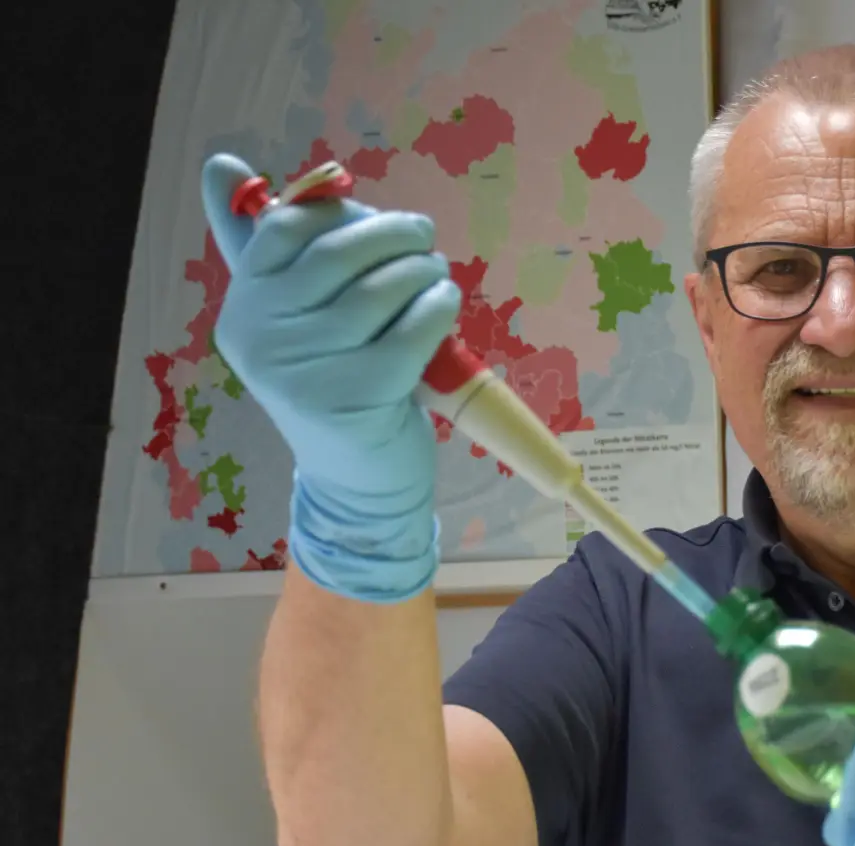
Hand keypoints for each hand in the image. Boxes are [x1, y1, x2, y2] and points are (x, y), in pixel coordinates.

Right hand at [200, 153, 460, 600]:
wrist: (360, 481)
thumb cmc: (340, 381)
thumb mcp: (301, 318)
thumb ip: (270, 248)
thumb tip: (220, 166)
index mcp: (243, 309)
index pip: (284, 230)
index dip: (337, 212)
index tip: (370, 214)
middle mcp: (260, 339)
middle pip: (336, 255)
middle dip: (391, 233)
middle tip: (423, 234)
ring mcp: (303, 372)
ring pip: (377, 291)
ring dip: (422, 270)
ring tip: (437, 273)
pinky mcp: (353, 399)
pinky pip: (410, 331)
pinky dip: (438, 307)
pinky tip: (446, 303)